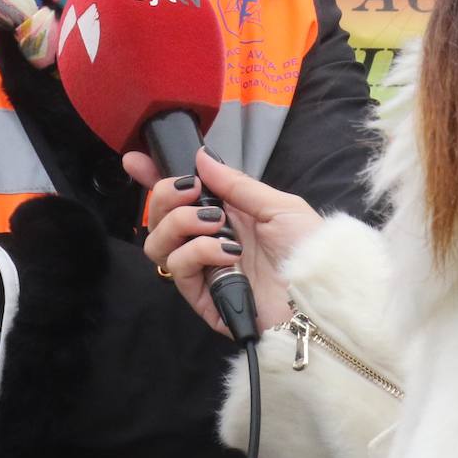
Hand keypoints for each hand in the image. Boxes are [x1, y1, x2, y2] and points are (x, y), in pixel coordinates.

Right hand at [125, 147, 321, 336]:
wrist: (323, 299)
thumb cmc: (308, 250)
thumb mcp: (278, 205)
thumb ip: (236, 183)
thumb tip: (201, 158)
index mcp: (224, 216)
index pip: (178, 197)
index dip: (151, 178)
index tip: (134, 160)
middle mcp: (207, 242)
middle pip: (158, 217)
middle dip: (165, 196)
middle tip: (193, 192)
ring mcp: (203, 271)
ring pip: (158, 243)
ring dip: (180, 223)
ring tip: (215, 224)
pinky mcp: (204, 299)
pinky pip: (178, 270)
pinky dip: (198, 252)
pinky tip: (226, 252)